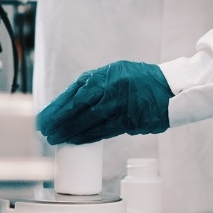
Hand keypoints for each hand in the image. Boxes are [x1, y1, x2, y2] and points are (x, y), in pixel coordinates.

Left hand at [36, 60, 171, 144]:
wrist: (169, 88)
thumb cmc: (139, 79)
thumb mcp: (115, 71)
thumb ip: (95, 83)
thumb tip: (72, 99)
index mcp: (104, 76)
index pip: (74, 93)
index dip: (57, 107)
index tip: (44, 117)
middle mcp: (110, 90)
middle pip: (78, 107)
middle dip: (58, 121)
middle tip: (44, 130)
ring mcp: (120, 106)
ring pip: (89, 122)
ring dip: (70, 132)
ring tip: (55, 138)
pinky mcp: (129, 121)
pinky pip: (104, 131)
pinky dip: (88, 137)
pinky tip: (76, 141)